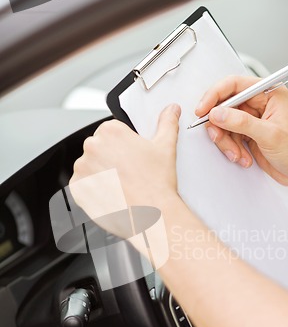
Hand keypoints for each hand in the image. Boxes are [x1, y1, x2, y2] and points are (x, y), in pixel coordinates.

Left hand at [69, 104, 180, 233]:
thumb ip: (167, 123)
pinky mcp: (77, 189)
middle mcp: (92, 147)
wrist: (150, 216)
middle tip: (129, 173)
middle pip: (98, 149)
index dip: (123, 146)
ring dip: (100, 174)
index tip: (131, 157)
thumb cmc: (156, 185)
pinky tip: (112, 194)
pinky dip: (93, 190)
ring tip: (122, 185)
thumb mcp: (166, 147)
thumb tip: (171, 110)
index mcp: (110, 131)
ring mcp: (82, 169)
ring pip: (89, 168)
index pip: (111, 132)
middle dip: (110, 160)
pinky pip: (82, 186)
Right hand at [196, 75, 287, 187]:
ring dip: (226, 142)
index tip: (203, 109)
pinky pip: (228, 137)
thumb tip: (218, 114)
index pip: (234, 85)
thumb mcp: (270, 135)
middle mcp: (259, 103)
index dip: (215, 96)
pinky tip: (243, 157)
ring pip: (223, 124)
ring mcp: (251, 119)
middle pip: (224, 106)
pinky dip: (231, 149)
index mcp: (269, 93)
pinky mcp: (247, 134)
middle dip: (219, 125)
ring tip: (237, 154)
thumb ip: (242, 123)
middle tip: (218, 137)